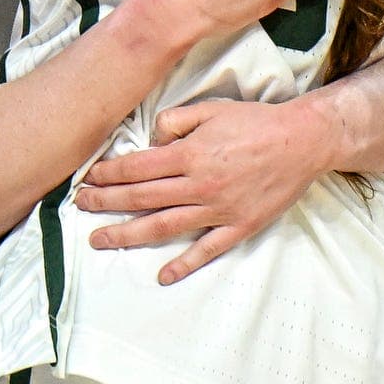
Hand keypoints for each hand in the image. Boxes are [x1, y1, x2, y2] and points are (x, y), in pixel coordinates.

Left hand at [74, 94, 337, 282]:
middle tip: (81, 207)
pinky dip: (184, 265)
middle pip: (141, 198)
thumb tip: (150, 144)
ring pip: (163, 226)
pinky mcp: (239, 227)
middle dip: (106, 203)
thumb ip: (174, 122)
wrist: (303, 141)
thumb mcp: (210, 109)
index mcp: (190, 155)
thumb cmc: (255, 122)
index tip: (88, 179)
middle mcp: (199, 185)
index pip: (136, 169)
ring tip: (100, 240)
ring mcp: (218, 210)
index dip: (108, 175)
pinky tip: (162, 275)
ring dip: (128, 234)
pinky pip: (206, 250)